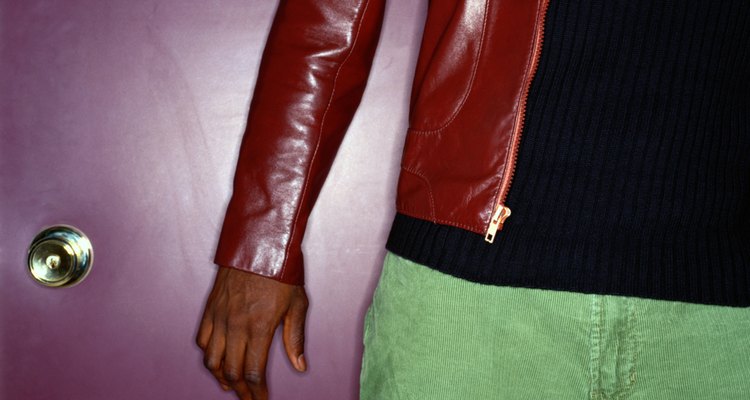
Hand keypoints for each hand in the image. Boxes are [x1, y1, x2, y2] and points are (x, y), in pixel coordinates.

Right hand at [196, 266, 308, 399]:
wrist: (259, 241)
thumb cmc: (283, 270)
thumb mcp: (298, 303)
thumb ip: (296, 338)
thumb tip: (299, 366)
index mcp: (260, 327)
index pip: (254, 373)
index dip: (257, 393)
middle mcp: (236, 325)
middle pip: (232, 372)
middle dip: (241, 391)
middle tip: (249, 398)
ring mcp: (220, 317)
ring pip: (212, 360)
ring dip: (221, 378)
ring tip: (232, 386)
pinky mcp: (210, 308)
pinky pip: (202, 340)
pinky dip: (208, 356)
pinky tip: (217, 361)